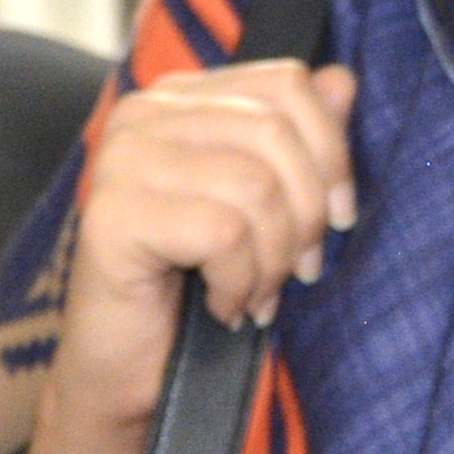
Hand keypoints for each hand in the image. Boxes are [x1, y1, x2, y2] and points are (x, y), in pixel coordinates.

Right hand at [46, 58, 362, 435]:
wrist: (126, 373)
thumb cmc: (194, 288)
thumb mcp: (263, 209)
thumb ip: (298, 139)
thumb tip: (340, 81)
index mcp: (179, 99)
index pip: (285, 83)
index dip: (331, 150)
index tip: (339, 215)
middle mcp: (142, 116)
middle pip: (276, 132)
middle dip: (307, 213)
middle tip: (299, 270)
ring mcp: (120, 161)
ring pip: (255, 185)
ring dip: (273, 259)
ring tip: (257, 293)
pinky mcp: (112, 216)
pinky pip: (222, 232)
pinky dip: (239, 283)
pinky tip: (224, 305)